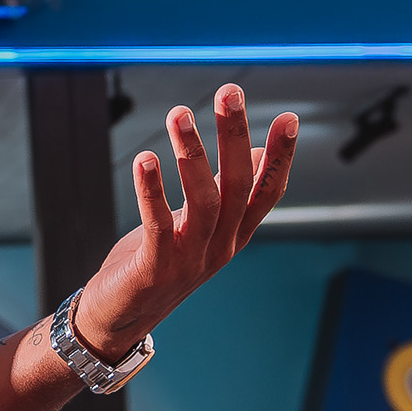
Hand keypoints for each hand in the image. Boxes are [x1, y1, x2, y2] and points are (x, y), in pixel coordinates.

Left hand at [75, 85, 298, 352]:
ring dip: (192, 154)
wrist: (122, 318)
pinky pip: (158, 223)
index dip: (281, 157)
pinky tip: (146, 160)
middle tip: (230, 92)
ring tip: (180, 114)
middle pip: (238, 186)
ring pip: (204, 202)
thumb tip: (255, 149)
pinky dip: (153, 190)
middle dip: (235, 137)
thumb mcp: (198, 224)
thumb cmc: (159, 261)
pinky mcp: (156, 267)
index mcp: (234, 234)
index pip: (267, 192)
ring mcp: (191, 259)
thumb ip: (226, 190)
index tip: (289, 118)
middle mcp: (220, 246)